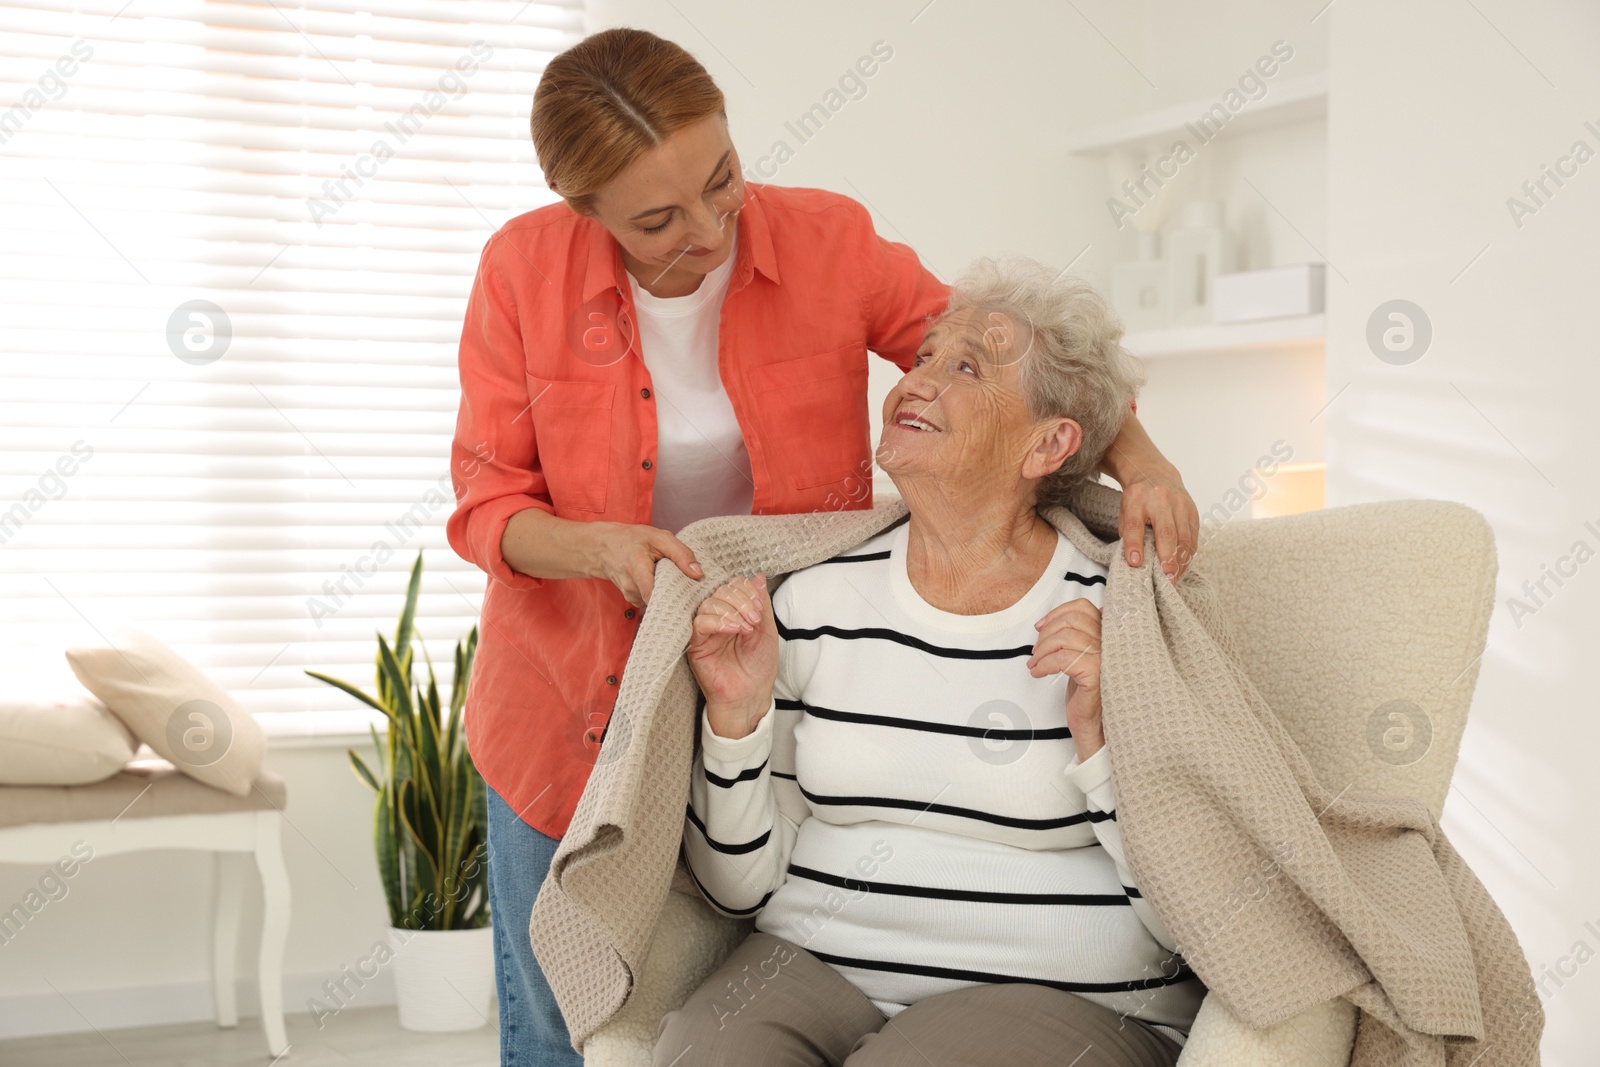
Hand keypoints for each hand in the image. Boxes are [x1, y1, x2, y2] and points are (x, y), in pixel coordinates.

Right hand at [591, 522, 702, 606]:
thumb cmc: (632, 539)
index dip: (675, 597)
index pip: (654, 593)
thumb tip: (698, 575)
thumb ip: (680, 554)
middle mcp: (631, 586)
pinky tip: (658, 580)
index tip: (690, 593)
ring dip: (667, 590)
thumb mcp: (659, 537)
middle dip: (676, 591)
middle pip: (661, 598)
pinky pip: (652, 600)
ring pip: (658, 600)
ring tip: (667, 575)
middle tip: (683, 578)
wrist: (604, 548)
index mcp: (637, 567)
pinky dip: (659, 592)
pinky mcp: (633, 600)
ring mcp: (630, 596)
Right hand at [687, 575, 777, 739]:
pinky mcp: (696, 645)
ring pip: (709, 604)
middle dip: (741, 601)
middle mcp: (718, 618)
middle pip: (721, 591)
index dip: (747, 591)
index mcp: (734, 612)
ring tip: (747, 628)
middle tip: (755, 619)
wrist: (751, 695)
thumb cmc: (758, 666)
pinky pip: (699, 623)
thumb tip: (758, 577)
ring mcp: (706, 631)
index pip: (733, 585)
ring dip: (731, 611)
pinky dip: (718, 621)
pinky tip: (734, 630)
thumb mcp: (767, 630)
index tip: (760, 609)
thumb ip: (761, 604)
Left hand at [1028, 599, 1102, 761]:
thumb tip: (1047, 622)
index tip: (1040, 627)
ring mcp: (1106, 658)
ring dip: (1042, 651)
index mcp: (1108, 635)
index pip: (1083, 607)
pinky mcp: (1096, 674)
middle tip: (1035, 651)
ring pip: (1065, 638)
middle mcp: (1111, 643)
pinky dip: (1044, 664)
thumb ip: (1073, 636)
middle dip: (1046, 634)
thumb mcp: (1079, 657)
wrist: (1094, 725)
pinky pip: (1063, 659)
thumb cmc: (1085, 692)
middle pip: (1072, 620)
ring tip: (1035, 664)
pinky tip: (1038, 673)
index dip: (1057, 613)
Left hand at [1117, 464, 1199, 583]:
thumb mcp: (1124, 509)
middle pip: (1166, 531)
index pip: (1134, 524)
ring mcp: (1180, 504)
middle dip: (1167, 557)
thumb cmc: (1137, 499)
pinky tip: (1182, 567)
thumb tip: (1136, 561)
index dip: (1134, 544)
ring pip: (1184, 536)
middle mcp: (1161, 499)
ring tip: (1174, 578)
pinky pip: (1193, 537)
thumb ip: (1128, 531)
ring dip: (1180, 561)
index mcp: (1137, 498)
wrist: (1156, 474)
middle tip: (1166, 579)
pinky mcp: (1193, 510)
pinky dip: (1188, 555)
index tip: (1135, 563)